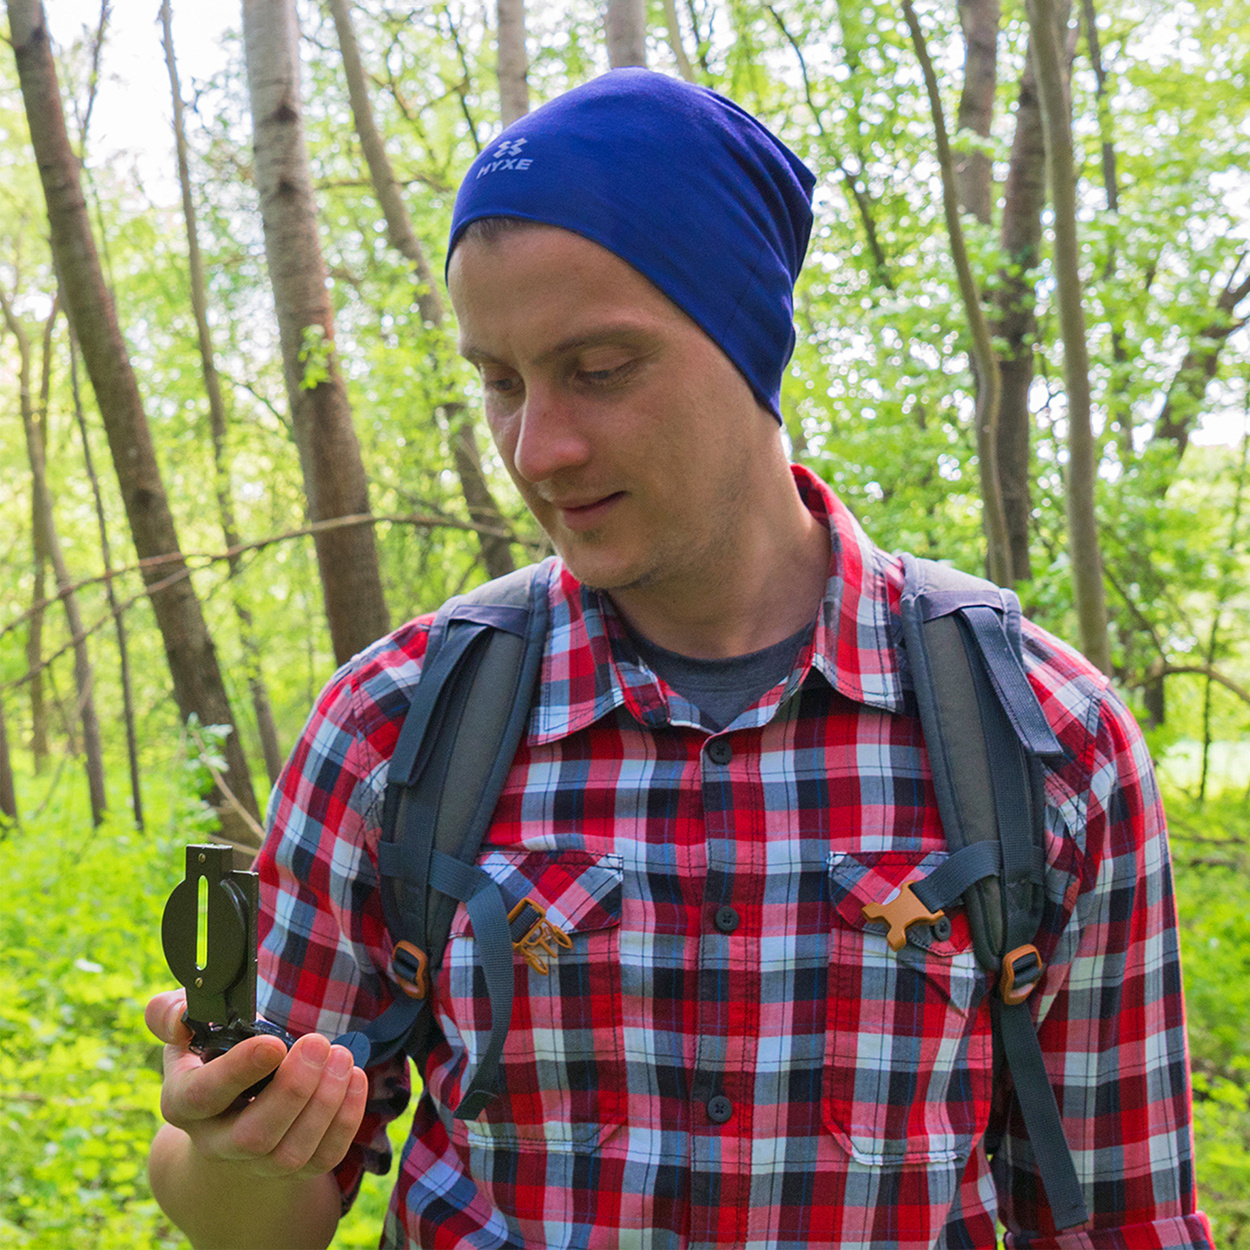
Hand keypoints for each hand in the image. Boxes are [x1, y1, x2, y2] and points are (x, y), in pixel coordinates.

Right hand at [145, 989, 367, 1178]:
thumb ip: (170, 1013)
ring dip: (324, 1103)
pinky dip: (346, 1120)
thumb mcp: (187, 1027)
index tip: (274, 1043)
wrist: (231, 1105)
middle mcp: (216, 1141)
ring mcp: (256, 1162)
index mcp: (184, 1103)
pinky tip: (355, 1078)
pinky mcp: (294, 1168)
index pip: (202, 1097)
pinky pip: (323, 1159)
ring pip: (290, 1153)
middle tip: (319, 1043)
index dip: (238, 1071)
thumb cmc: (211, 1053)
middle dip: (293, 1089)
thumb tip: (180, 1016)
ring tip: (342, 1057)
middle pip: (253, 1137)